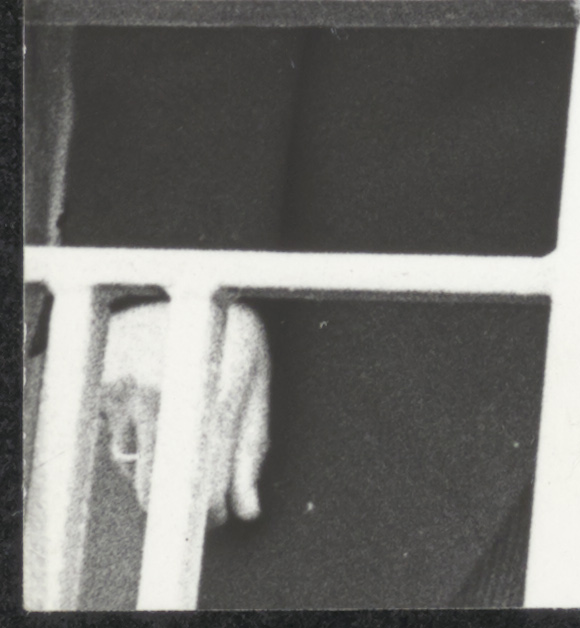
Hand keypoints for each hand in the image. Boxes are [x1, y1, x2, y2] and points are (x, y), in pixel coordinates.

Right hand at [99, 296, 269, 526]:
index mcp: (217, 385)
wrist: (183, 284)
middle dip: (178, 501)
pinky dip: (132, 440)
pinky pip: (114, 440)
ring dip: (154, 469)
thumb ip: (252, 450)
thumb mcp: (257, 382)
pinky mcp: (101, 387)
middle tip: (198, 498)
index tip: (215, 516)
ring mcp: (127, 387)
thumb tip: (248, 510)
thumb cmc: (232, 338)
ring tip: (178, 433)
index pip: (203, 476)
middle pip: (157, 485)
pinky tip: (150, 407)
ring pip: (133, 467)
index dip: (207, 506)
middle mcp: (166, 387)